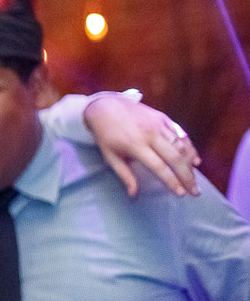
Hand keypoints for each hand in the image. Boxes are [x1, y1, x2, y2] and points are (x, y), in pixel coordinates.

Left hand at [84, 93, 199, 196]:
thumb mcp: (109, 156)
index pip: (159, 166)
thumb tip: (133, 194)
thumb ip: (124, 174)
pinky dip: (190, 148)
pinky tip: (195, 161)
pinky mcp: (164, 118)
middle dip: (187, 176)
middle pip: (175, 157)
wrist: (105, 106)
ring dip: (191, 164)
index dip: (171, 180)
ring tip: (195, 179)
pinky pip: (181, 134)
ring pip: (182, 146)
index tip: (181, 193)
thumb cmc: (106, 135)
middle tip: (195, 191)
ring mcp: (159, 124)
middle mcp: (151, 134)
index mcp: (135, 145)